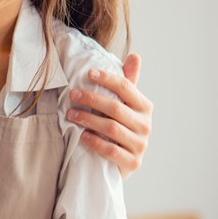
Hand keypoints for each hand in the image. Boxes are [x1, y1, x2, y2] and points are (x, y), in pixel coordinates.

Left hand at [68, 53, 152, 178]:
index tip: (88, 73)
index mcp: (145, 107)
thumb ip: (128, 82)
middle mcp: (146, 125)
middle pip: (116, 108)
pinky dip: (95, 142)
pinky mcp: (133, 163)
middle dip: (92, 99)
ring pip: (112, 129)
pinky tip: (82, 136)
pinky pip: (112, 151)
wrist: (122, 161)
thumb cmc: (121, 126)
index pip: (127, 87)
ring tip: (71, 114)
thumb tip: (135, 56)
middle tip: (73, 94)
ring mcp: (141, 145)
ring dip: (89, 120)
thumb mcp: (124, 104)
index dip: (107, 79)